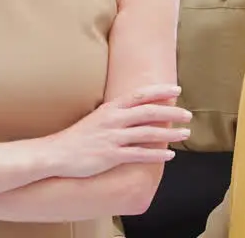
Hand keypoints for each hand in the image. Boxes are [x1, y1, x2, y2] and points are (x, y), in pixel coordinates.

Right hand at [44, 84, 191, 178]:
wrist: (57, 154)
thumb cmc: (78, 137)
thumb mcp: (97, 118)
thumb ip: (116, 114)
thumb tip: (136, 112)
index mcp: (110, 108)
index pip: (140, 95)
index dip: (160, 92)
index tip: (177, 90)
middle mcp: (113, 120)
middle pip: (148, 112)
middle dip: (171, 112)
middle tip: (188, 114)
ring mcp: (113, 138)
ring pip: (148, 133)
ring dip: (169, 133)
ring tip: (185, 134)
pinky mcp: (111, 156)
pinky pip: (139, 154)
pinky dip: (157, 154)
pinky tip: (170, 156)